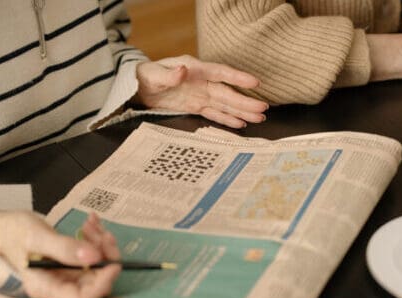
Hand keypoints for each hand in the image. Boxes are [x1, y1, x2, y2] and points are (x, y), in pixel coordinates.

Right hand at [0, 210, 119, 297]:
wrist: (2, 225)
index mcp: (46, 287)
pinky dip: (96, 237)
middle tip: (103, 234)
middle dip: (104, 257)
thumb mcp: (36, 236)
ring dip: (101, 244)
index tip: (112, 262)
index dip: (102, 284)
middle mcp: (58, 284)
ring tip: (92, 225)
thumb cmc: (12, 232)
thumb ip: (64, 248)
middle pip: (94, 282)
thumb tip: (93, 257)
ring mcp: (66, 273)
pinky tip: (90, 222)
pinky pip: (92, 254)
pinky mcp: (71, 261)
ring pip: (97, 266)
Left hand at [134, 55, 268, 128]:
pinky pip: (215, 113)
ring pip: (225, 104)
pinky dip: (228, 119)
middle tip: (263, 109)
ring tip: (259, 118)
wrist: (138, 86)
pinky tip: (241, 124)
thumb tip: (183, 70)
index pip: (221, 73)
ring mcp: (201, 95)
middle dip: (245, 101)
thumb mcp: (154, 75)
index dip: (238, 78)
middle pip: (227, 92)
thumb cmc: (146, 76)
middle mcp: (202, 82)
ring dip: (242, 111)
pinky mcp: (196, 106)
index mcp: (195, 69)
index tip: (255, 82)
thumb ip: (169, 74)